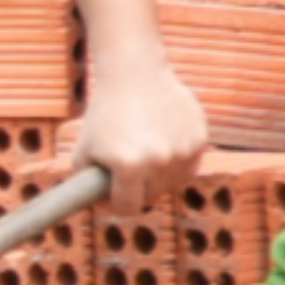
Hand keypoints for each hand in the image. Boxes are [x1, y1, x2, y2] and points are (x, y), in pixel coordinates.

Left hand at [71, 44, 211, 210]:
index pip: (128, 208)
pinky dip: (176, 160)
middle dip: (137, 189)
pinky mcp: (200, 138)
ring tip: (144, 151)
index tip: (111, 193)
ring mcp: (184, 149)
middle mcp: (160, 160)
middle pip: (151, 197)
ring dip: (159, 176)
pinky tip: (162, 140)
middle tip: (127, 169)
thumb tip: (98, 210)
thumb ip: (88, 185)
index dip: (116, 203)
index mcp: (129, 166)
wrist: (134, 75)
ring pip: (173, 183)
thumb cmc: (104, 115)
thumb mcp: (83, 153)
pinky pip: (188, 166)